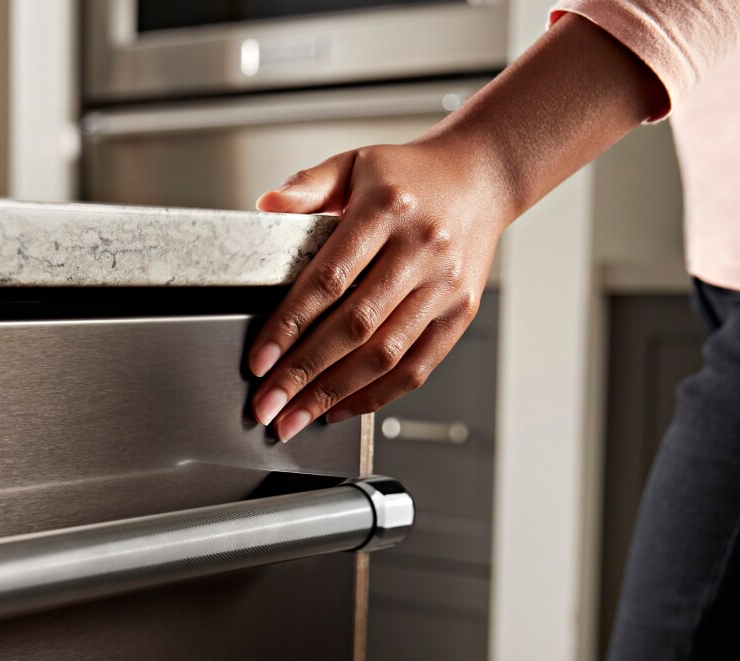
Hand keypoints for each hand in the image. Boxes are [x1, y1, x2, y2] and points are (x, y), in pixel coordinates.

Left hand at [248, 139, 511, 440]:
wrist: (479, 177)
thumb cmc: (408, 176)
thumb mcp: (353, 164)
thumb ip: (307, 185)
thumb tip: (266, 205)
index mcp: (386, 210)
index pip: (329, 279)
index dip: (290, 325)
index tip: (259, 360)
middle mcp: (420, 249)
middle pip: (355, 326)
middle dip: (304, 373)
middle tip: (266, 405)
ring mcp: (445, 286)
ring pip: (385, 355)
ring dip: (335, 393)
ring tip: (294, 418)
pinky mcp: (460, 312)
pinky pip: (417, 366)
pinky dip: (376, 394)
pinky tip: (340, 408)